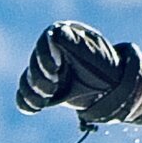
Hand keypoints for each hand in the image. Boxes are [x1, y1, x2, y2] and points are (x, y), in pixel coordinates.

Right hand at [16, 22, 141, 120]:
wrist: (114, 87)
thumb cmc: (106, 66)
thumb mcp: (94, 53)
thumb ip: (76, 44)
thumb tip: (56, 34)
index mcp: (63, 36)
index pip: (45, 43)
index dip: (45, 56)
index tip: (55, 68)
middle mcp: (50, 52)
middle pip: (34, 65)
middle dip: (41, 78)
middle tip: (54, 87)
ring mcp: (46, 71)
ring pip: (28, 81)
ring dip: (33, 92)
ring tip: (47, 99)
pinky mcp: (45, 88)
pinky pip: (27, 95)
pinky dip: (27, 102)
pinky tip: (35, 108)